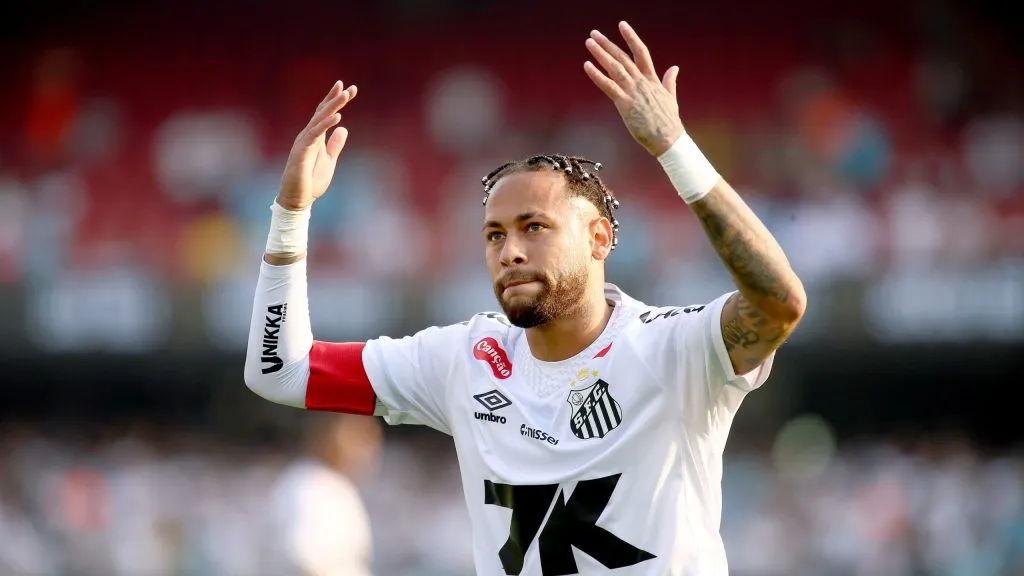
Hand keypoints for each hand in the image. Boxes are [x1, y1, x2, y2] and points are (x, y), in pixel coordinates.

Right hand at [276, 81, 357, 210]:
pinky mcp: (301, 151)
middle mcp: (308, 135)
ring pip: (319, 119)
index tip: (349, 89)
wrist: (298, 200)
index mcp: (315, 137)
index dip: (336, 101)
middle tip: (349, 87)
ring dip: (333, 107)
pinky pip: (315, 135)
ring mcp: (304, 142)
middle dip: (335, 99)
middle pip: (322, 112)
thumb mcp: (329, 160)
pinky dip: (325, 125)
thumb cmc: (311, 181)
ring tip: (345, 95)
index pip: (325, 114)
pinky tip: (338, 117)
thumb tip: (343, 128)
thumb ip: (335, 145)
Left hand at [584, 21, 682, 156]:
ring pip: (614, 67)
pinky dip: (597, 75)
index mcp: (652, 79)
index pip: (641, 52)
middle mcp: (641, 82)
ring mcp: (633, 92)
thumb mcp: (671, 97)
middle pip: (623, 57)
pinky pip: (608, 86)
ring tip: (589, 42)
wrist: (668, 138)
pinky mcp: (625, 104)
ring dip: (600, 54)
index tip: (622, 25)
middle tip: (594, 33)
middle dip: (608, 44)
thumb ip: (670, 81)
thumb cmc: (668, 121)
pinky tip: (587, 65)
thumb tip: (674, 68)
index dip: (631, 37)